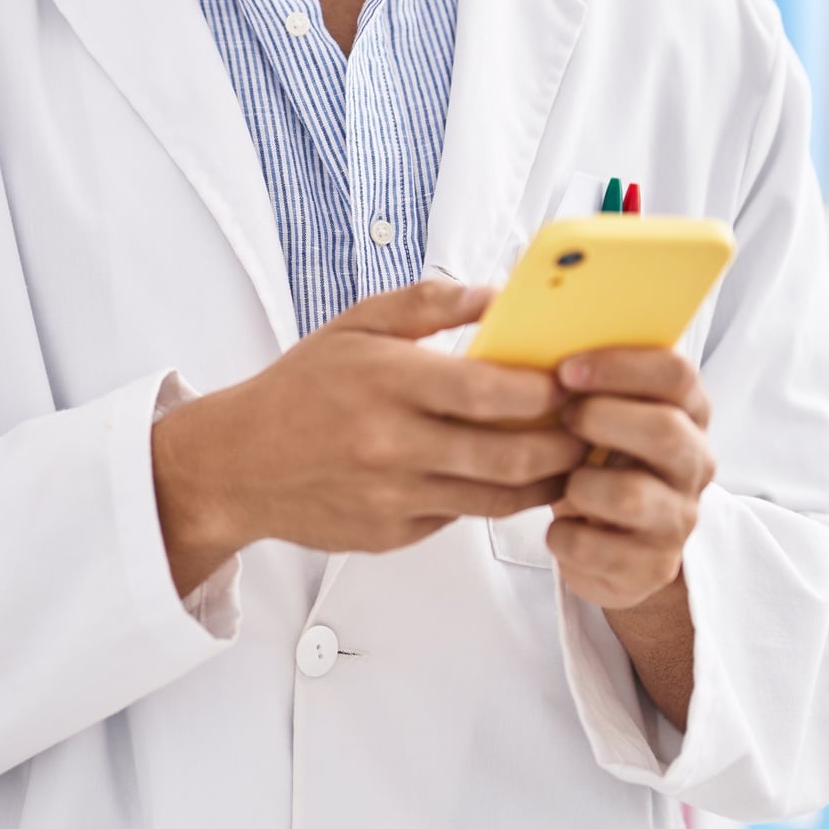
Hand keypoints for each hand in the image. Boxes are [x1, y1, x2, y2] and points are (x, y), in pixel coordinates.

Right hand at [149, 278, 586, 596]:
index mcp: (386, 382)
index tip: (573, 382)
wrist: (236, 464)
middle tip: (591, 428)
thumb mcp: (354, 325)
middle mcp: (391, 444)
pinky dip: (492, 499)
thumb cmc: (298, 389)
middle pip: (510, 454)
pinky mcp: (392, 534)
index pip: (489, 391)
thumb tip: (498, 294)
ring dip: (544, 481)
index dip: (545, 391)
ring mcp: (393, 496)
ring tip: (569, 460)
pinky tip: (510, 480)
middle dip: (566, 443)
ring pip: (497, 498)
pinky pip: (461, 517)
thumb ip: (428, 303)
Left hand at [544, 346, 714, 612]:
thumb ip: (585, 376)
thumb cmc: (594, 459)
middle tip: (561, 420)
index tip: (565, 368)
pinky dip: (565, 535)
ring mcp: (679, 517)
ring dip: (579, 484)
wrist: (610, 542)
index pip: (676, 373)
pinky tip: (560, 527)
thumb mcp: (598, 411)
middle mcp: (694, 462)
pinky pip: (599, 548)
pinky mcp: (653, 566)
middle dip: (600, 420)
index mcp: (687, 411)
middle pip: (665, 431)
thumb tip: (526, 326)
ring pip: (630, 495)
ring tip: (562, 484)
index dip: (620, 365)